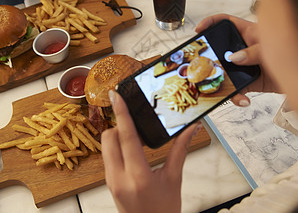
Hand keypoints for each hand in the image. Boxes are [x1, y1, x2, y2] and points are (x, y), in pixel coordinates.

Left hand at [102, 91, 200, 212]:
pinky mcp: (108, 182)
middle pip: (110, 137)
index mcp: (138, 176)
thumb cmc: (164, 211)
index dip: (122, 114)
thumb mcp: (175, 179)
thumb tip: (191, 128)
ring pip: (106, 146)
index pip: (126, 138)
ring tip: (137, 138)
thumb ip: (180, 150)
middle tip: (137, 123)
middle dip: (120, 125)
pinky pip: (107, 156)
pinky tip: (132, 150)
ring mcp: (111, 180)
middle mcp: (119, 178)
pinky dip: (117, 147)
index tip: (117, 96)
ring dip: (117, 136)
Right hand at [195, 13, 279, 106]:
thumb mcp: (271, 46)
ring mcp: (244, 65)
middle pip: (220, 49)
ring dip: (221, 81)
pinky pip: (236, 89)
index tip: (199, 29)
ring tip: (219, 87)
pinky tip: (242, 100)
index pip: (226, 22)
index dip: (211, 22)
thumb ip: (253, 51)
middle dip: (209, 57)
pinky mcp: (249, 82)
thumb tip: (235, 58)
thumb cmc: (293, 51)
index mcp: (248, 32)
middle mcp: (243, 48)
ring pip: (225, 72)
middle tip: (201, 63)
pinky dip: (237, 96)